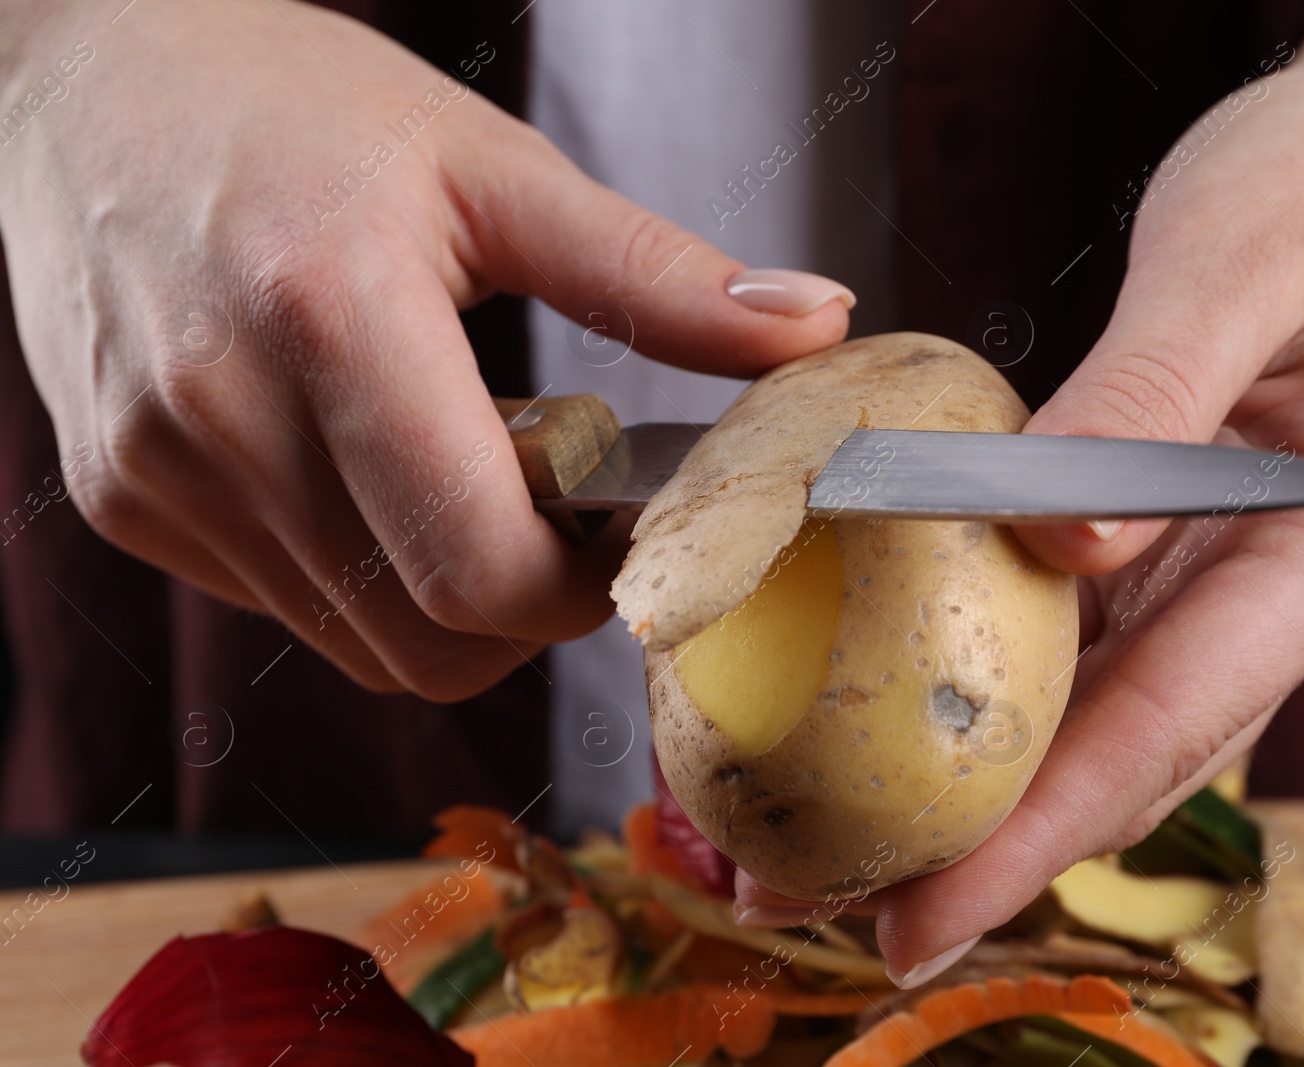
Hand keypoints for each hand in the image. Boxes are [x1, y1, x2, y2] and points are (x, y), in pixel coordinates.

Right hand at [0, 0, 849, 698]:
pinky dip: (359, 573)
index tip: (627, 536)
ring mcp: (156, 471)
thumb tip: (810, 327)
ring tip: (459, 463)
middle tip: (560, 509)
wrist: (87, 72)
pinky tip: (370, 466)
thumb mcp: (492, 166)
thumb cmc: (290, 98)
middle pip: (424, 644)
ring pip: (355, 644)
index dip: (585, 591)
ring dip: (442, 592)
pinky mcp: (124, 497)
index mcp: (331, 318)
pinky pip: (283, 604)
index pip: (481, 573)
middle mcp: (219, 416)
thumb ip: (653, 273)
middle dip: (524, 610)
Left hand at [738, 0, 1303, 984]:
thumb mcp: (1236, 263)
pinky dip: (998, 685)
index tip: (926, 913)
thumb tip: (1056, 547)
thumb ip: (1148, 402)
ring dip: (987, 785)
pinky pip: (1091, 637)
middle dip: (995, 844)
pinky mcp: (1187, 536)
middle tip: (844, 914)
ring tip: (848, 847)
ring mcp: (1242, 569)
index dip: (1045, 830)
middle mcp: (1294, 584)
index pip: (1177, 716)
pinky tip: (908, 717)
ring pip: (1107, 710)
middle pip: (1135, 748)